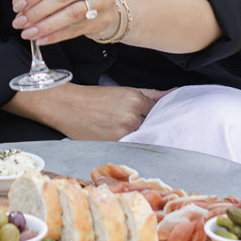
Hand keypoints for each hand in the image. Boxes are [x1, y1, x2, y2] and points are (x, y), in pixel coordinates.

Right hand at [8, 82, 166, 141]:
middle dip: (147, 129)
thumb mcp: (123, 91)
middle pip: (152, 128)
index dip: (153, 118)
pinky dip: (127, 146)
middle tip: (134, 128)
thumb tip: (174, 92)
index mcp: (136, 100)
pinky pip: (129, 148)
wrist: (66, 105)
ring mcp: (123, 132)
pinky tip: (118, 141)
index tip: (148, 120)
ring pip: (141, 140)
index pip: (159, 114)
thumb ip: (152, 94)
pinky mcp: (113, 144)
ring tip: (122, 133)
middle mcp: (132, 116)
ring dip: (137, 139)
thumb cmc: (94, 98)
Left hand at [12, 0, 113, 44]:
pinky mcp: (104, 20)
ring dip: (46, 25)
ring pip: (71, 14)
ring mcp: (102, 0)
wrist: (106, 5)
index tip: (18, 5)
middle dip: (38, 11)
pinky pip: (76, 30)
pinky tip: (42, 39)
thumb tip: (20, 5)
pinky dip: (56, 36)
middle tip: (20, 21)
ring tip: (29, 33)